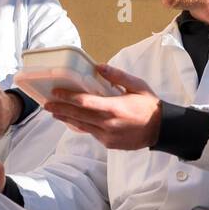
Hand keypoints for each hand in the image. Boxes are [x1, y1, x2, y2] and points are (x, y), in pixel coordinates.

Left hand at [42, 64, 161, 150]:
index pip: (85, 102)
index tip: (56, 93)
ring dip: (67, 119)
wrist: (162, 129)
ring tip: (55, 113)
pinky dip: (81, 126)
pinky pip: (91, 133)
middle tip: (46, 104)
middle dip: (61, 109)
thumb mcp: (137, 85)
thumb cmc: (149, 105)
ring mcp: (108, 135)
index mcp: (115, 107)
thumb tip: (99, 66)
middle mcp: (108, 123)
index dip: (68, 97)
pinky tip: (73, 121)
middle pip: (78, 116)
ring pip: (82, 126)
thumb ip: (117, 76)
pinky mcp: (109, 143)